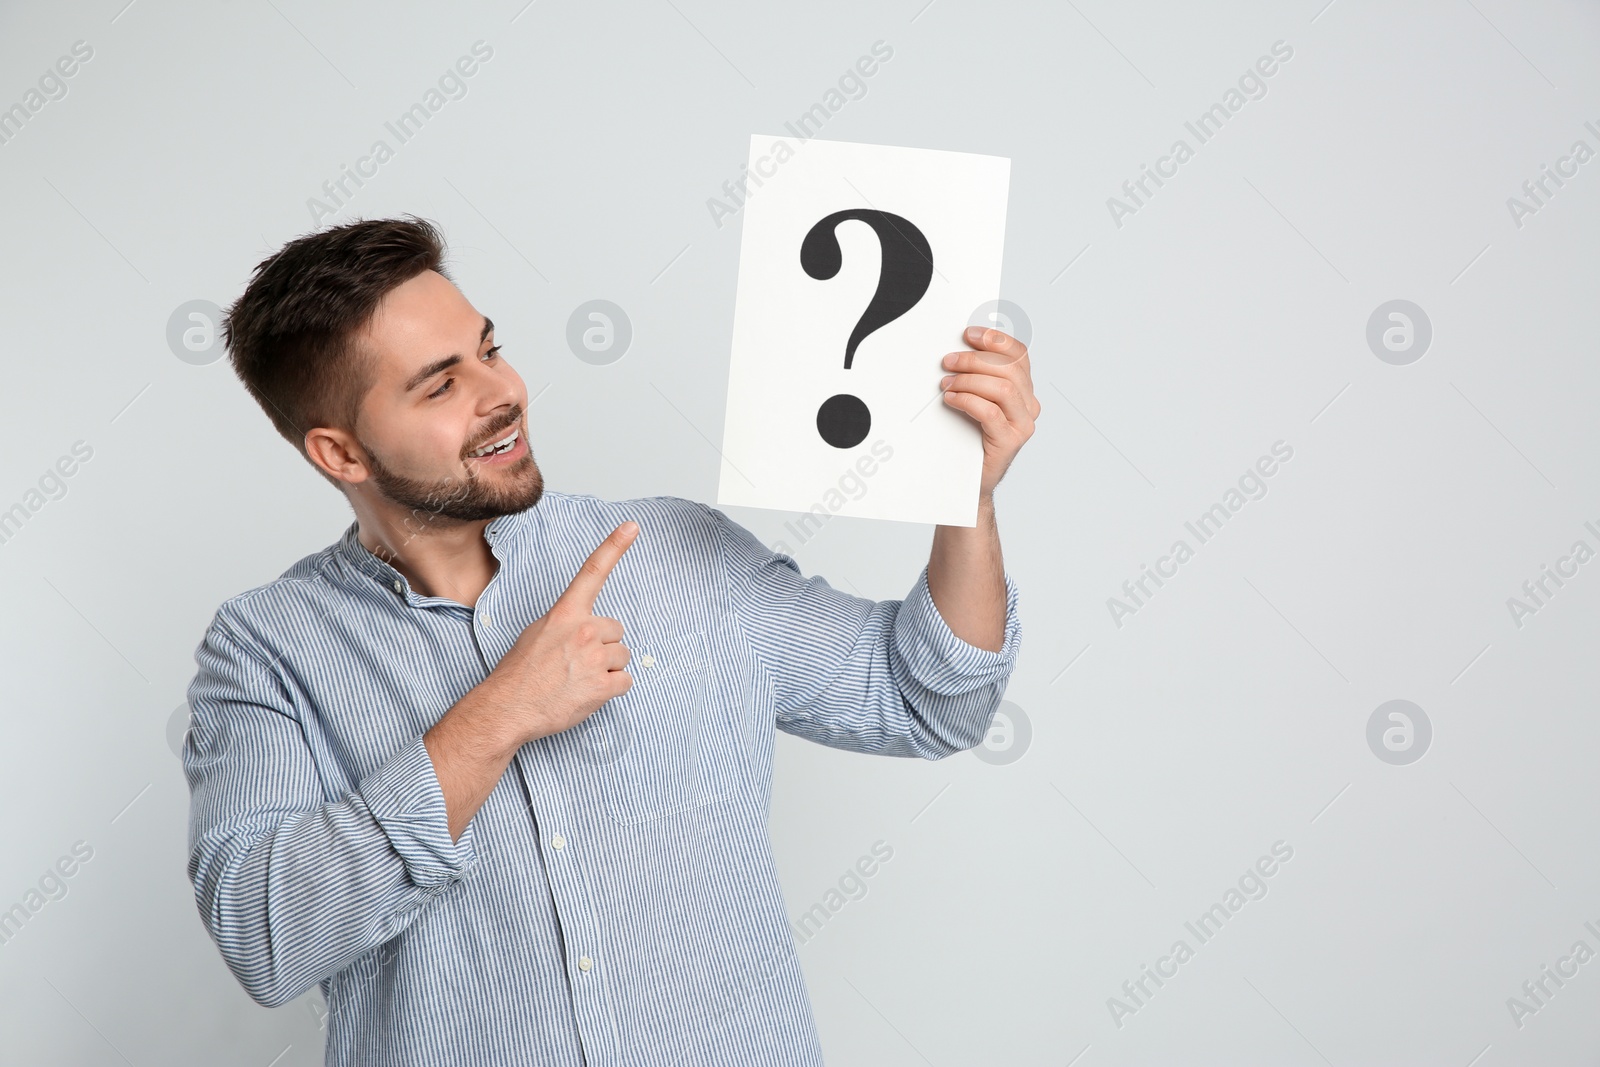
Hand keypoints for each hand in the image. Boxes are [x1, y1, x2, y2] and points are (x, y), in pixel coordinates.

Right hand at [481, 520, 639, 747]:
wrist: (508, 708)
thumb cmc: (520, 673)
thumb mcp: (538, 633)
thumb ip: (567, 624)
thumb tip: (587, 629)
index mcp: (565, 614)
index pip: (592, 572)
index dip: (614, 546)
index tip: (631, 526)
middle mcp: (584, 630)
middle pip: (616, 632)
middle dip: (603, 646)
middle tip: (575, 662)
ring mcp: (594, 658)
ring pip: (622, 658)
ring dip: (606, 670)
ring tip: (577, 679)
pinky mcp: (602, 686)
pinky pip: (625, 682)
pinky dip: (610, 690)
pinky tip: (586, 693)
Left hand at [939, 326, 1040, 499]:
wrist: (970, 481)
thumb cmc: (970, 438)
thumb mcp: (976, 400)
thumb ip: (977, 377)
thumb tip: (957, 349)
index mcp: (1024, 390)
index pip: (1018, 354)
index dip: (995, 339)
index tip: (968, 334)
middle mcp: (1029, 406)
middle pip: (1009, 368)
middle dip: (975, 359)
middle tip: (948, 361)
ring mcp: (1023, 424)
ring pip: (1003, 388)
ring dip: (970, 380)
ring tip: (947, 383)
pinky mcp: (1011, 441)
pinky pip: (990, 412)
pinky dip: (967, 400)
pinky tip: (951, 400)